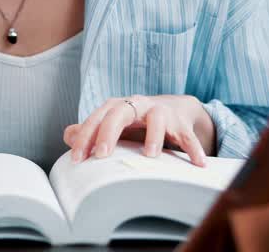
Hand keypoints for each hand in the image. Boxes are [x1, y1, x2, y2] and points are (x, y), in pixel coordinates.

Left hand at [63, 95, 214, 166]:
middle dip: (108, 132)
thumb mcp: (112, 124)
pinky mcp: (181, 124)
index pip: (96, 118)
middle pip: (119, 112)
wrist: (171, 109)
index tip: (77, 159)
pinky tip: (200, 164)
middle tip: (101, 156)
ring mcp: (160, 112)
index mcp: (116, 107)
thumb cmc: (134, 123)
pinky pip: (188, 136)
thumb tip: (68, 136)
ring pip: (156, 118)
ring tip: (150, 156)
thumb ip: (90, 131)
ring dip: (153, 136)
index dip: (85, 138)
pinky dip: (194, 149)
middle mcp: (136, 105)